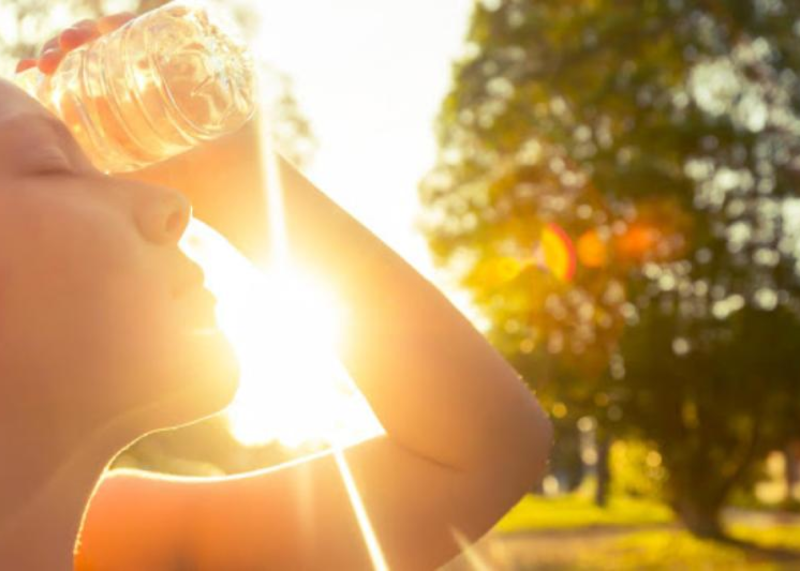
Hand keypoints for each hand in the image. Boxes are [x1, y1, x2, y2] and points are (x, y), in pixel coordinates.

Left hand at [15, 10, 267, 258]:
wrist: (237, 186)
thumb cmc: (188, 189)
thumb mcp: (126, 180)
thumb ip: (97, 176)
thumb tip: (53, 175)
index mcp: (127, 102)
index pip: (84, 73)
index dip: (55, 68)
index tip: (32, 73)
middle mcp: (150, 79)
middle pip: (102, 48)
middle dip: (70, 45)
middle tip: (52, 58)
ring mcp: (178, 66)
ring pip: (133, 33)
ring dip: (100, 27)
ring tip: (78, 38)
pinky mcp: (209, 57)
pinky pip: (180, 24)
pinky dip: (155, 16)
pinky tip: (123, 25)